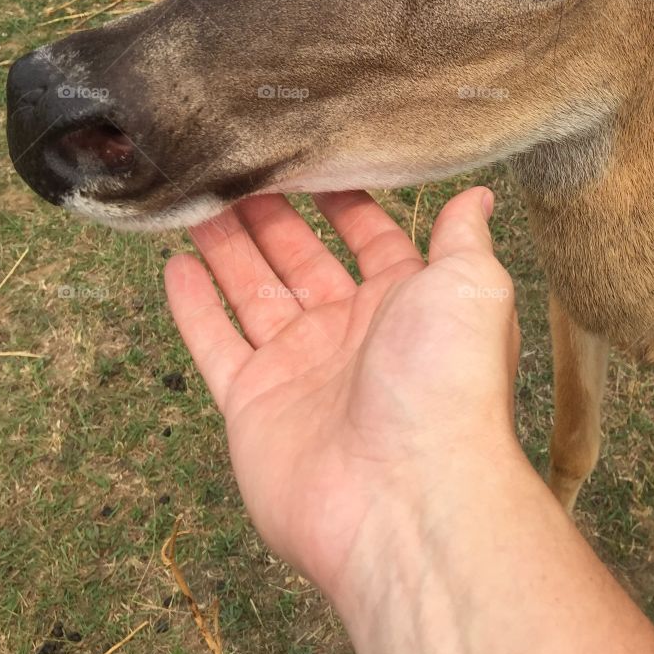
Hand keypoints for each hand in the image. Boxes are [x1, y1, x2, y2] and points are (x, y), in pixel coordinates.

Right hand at [164, 186, 518, 596]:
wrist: (406, 496)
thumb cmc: (449, 383)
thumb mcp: (472, 287)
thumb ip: (463, 237)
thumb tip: (477, 195)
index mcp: (406, 302)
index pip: (370, 239)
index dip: (343, 201)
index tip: (312, 157)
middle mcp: (351, 333)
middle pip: (302, 259)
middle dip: (273, 216)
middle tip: (239, 169)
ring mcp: (299, 369)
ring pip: (253, 292)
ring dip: (228, 247)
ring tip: (198, 198)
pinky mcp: (252, 405)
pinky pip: (216, 344)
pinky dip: (194, 307)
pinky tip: (176, 266)